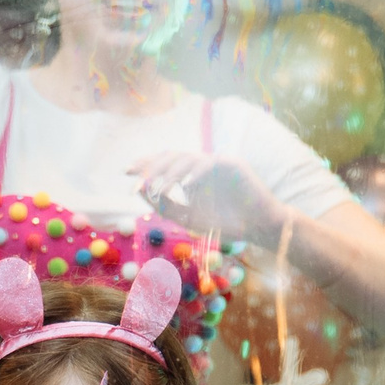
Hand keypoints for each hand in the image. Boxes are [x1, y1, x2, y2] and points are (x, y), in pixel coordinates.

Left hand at [129, 149, 279, 245]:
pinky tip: (184, 185)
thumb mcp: (189, 218)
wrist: (258, 228)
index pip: (165, 164)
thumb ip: (165, 206)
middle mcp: (202, 166)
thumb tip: (139, 190)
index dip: (146, 164)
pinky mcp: (232, 163)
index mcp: (191, 176)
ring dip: (170, 173)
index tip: (126, 171)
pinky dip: (194, 173)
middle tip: (139, 179)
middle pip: (172, 157)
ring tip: (158, 188)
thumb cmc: (226, 225)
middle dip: (153, 166)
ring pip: (187, 159)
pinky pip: (209, 163)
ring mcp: (217, 162)